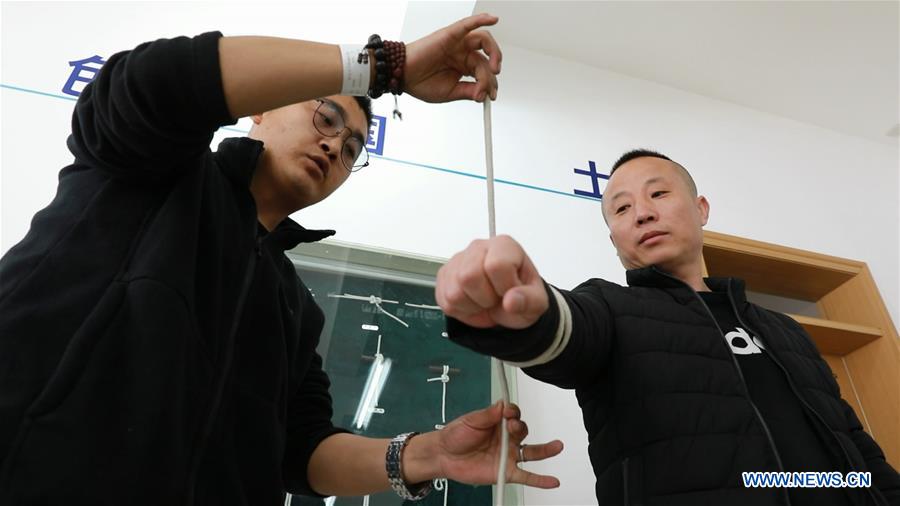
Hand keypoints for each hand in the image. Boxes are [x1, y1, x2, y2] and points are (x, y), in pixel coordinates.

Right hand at [404, 13, 501, 102]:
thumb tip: (484, 95)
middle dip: (491, 74)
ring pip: (483, 40)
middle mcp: (463, 53)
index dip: (490, 84)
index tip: (490, 96)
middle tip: (490, 87)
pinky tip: (493, 19)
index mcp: (463, 66)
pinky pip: (468, 24)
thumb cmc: (421, 82)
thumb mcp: (450, 92)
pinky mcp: (450, 34)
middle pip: (486, 59)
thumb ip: (468, 92)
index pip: (484, 72)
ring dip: (494, 52)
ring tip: (494, 67)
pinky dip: (481, 19)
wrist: (402, 76)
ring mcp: (458, 43)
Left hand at [435, 402, 562, 487]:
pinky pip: (526, 476)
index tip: (507, 412)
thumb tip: (503, 404)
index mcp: (498, 423)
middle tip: (514, 427)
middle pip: (524, 431)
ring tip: (557, 446)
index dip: (513, 412)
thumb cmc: (455, 436)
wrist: (443, 456)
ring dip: (545, 450)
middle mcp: (506, 438)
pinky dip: (540, 480)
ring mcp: (507, 455)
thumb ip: (488, 414)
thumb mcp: (471, 420)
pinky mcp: (505, 472)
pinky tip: (552, 481)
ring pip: (531, 452)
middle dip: (521, 427)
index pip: (514, 414)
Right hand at [436, 235, 547, 328]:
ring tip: (485, 301)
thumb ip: (529, 301)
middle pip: (469, 276)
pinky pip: (446, 301)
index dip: (504, 287)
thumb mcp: (536, 302)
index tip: (510, 292)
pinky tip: (474, 302)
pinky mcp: (444, 276)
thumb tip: (511, 300)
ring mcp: (458, 261)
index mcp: (504, 246)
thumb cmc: (520, 296)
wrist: (507, 305)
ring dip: (473, 305)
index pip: (496, 265)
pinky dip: (462, 310)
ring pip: (455, 291)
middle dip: (485, 297)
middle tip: (496, 298)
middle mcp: (478, 247)